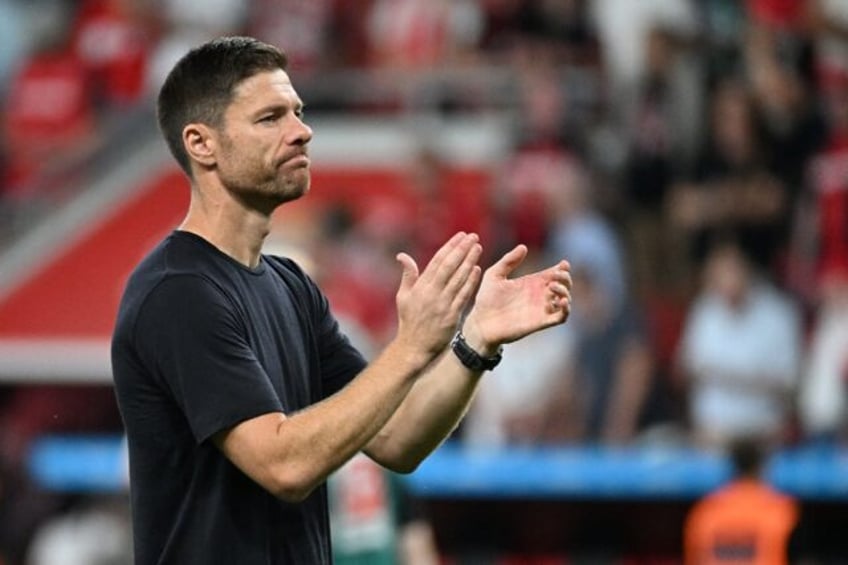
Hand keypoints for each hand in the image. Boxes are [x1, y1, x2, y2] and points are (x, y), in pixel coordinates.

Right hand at [394, 232, 482, 361]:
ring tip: (477, 247)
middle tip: (472, 236)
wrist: (414, 347)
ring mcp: (443, 304)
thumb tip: (402, 255)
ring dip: (469, 261)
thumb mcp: (402, 297)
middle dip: (462, 250)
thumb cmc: (409, 321)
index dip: (450, 247)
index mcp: (420, 287)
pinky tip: (477, 269)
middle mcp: (432, 293)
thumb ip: (408, 275)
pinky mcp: (452, 315)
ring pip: (458, 278)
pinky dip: (470, 281)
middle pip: (449, 266)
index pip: (437, 261)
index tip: (460, 236)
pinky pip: (463, 295)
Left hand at [463, 245, 570, 351]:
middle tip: (556, 276)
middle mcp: (538, 295)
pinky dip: (566, 309)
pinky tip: (561, 300)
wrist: (481, 323)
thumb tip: (524, 247)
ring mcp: (541, 309)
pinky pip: (562, 317)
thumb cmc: (486, 300)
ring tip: (552, 286)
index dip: (562, 268)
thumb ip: (508, 260)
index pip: (553, 273)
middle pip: (563, 284)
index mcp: (531, 282)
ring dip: (565, 291)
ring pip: (565, 299)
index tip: (563, 264)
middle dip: (565, 278)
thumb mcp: (494, 274)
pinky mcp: (541, 323)